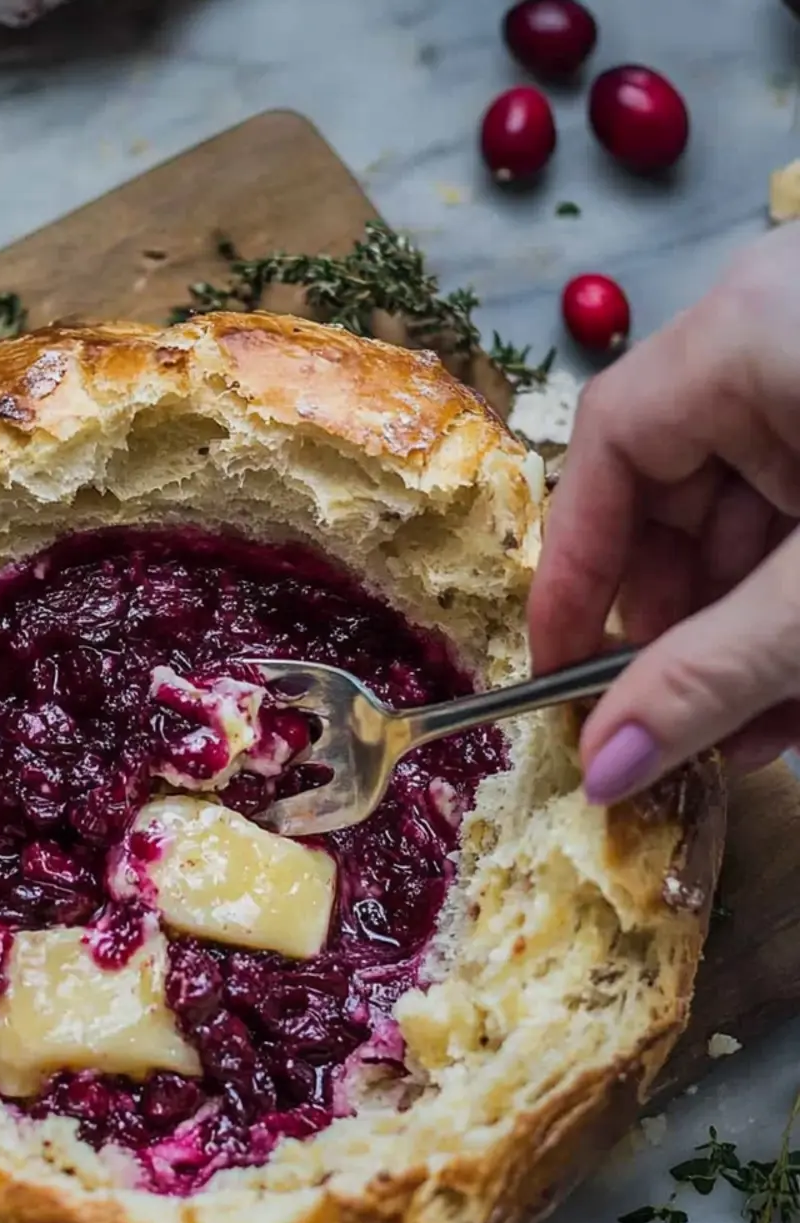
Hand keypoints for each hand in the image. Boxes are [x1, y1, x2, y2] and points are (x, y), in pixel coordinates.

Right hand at [528, 222, 799, 802]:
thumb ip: (718, 677)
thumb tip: (600, 773)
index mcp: (746, 331)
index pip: (608, 453)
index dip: (576, 577)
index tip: (565, 682)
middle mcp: (776, 330)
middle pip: (678, 497)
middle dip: (681, 633)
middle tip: (682, 732)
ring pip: (752, 519)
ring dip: (748, 637)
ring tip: (762, 732)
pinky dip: (798, 603)